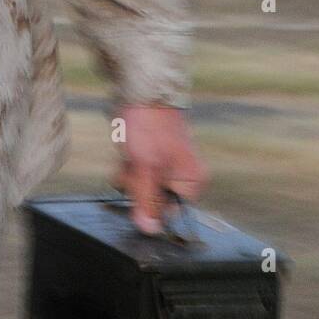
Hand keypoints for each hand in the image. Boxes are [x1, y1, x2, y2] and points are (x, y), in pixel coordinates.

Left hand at [110, 104, 209, 235]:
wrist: (142, 88)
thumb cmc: (150, 126)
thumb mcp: (146, 169)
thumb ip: (147, 201)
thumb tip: (150, 230)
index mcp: (192, 180)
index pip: (170, 213)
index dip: (149, 206)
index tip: (137, 189)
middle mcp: (183, 173)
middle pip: (153, 199)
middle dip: (137, 185)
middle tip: (132, 165)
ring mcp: (167, 162)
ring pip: (141, 184)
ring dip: (129, 173)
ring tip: (129, 152)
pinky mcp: (153, 153)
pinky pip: (137, 169)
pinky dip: (128, 162)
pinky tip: (126, 147)